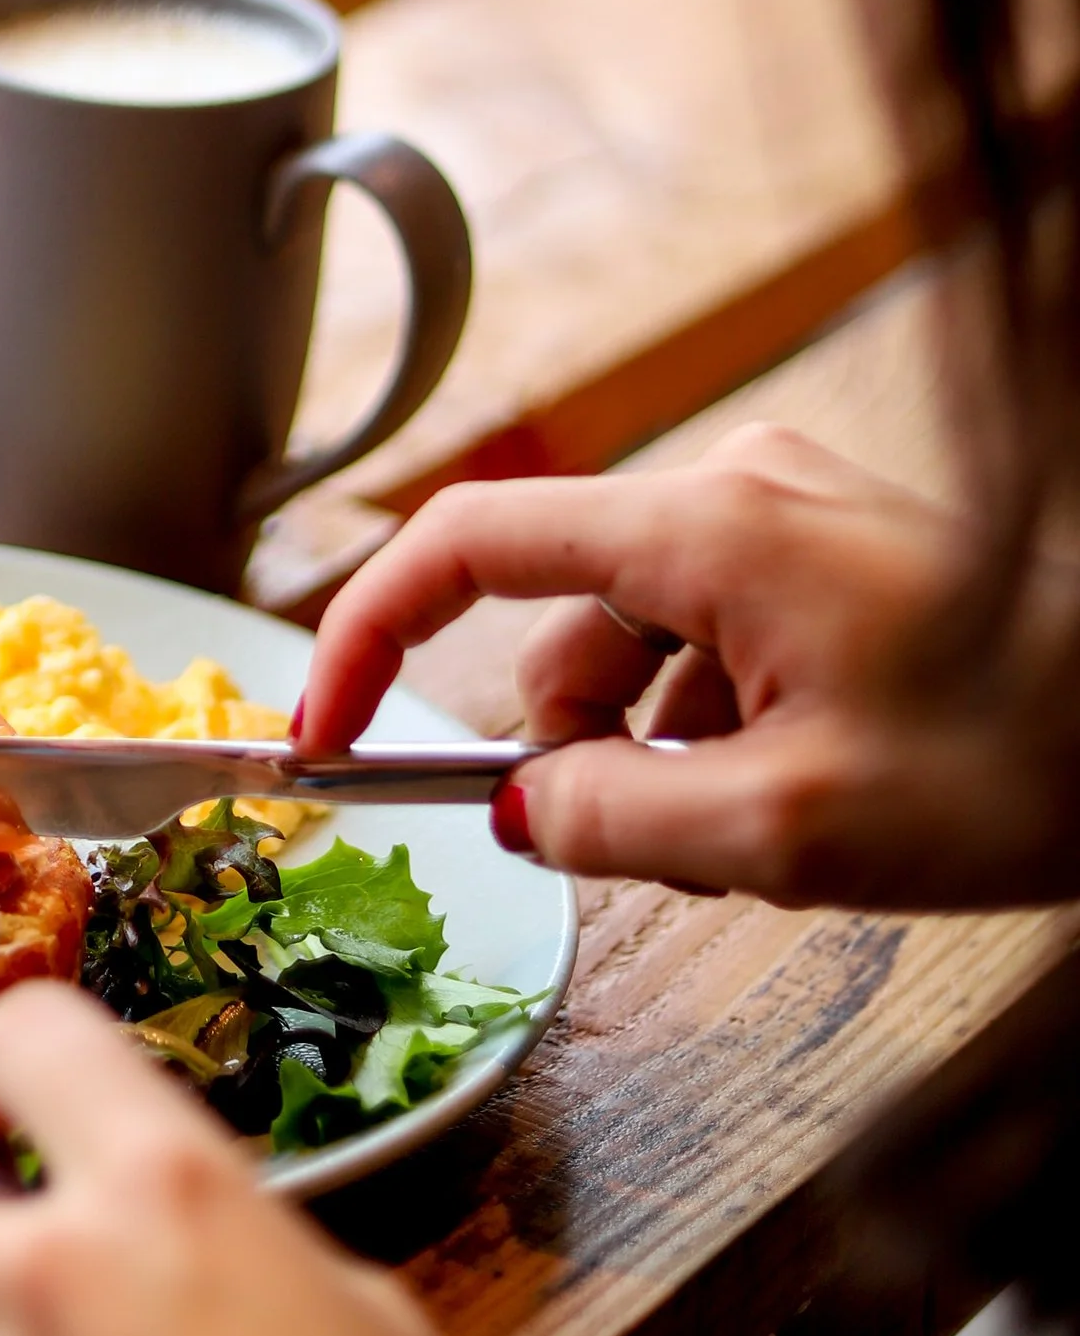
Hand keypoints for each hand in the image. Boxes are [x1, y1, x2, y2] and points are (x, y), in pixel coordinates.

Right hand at [299, 422, 1060, 906]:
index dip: (367, 635)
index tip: (325, 730)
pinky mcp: (831, 555)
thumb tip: (521, 816)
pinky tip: (797, 794)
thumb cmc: (1028, 760)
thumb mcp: (789, 829)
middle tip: (642, 846)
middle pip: (558, 617)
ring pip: (634, 643)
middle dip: (566, 743)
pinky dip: (710, 725)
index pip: (465, 544)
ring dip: (648, 749)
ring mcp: (788, 515)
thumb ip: (618, 820)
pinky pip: (708, 639)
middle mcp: (735, 490)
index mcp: (704, 526)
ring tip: (753, 833)